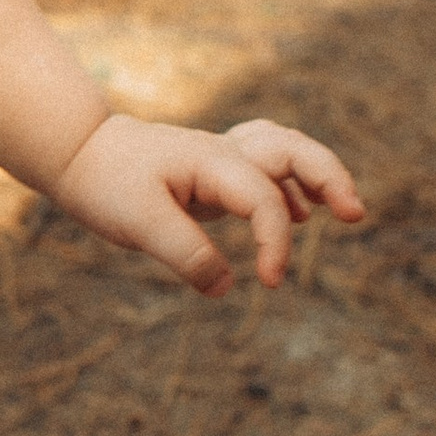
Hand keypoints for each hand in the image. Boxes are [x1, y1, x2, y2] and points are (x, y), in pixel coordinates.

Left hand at [48, 112, 365, 295]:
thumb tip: (226, 286)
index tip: (268, 283)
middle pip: (292, 150)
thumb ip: (185, 254)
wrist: (80, 154)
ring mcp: (222, 157)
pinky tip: (299, 214)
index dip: (274, 244)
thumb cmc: (107, 184)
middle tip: (355, 214)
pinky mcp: (216, 170)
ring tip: (343, 211)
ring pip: (285, 150)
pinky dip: (292, 184)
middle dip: (329, 176)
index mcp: (210, 162)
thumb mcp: (139, 223)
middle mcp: (224, 153)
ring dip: (317, 174)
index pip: (263, 200)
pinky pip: (267, 166)